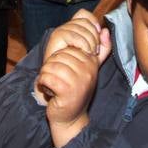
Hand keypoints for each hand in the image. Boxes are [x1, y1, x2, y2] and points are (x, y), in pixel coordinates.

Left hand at [35, 12, 110, 147]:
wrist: (70, 118)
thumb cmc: (75, 91)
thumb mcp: (86, 69)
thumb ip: (97, 50)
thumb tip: (103, 30)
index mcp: (91, 62)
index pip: (67, 47)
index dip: (60, 58)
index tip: (65, 72)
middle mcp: (88, 70)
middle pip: (58, 55)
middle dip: (52, 67)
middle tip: (59, 80)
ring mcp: (79, 81)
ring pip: (51, 65)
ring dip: (47, 76)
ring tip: (54, 85)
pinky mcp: (68, 91)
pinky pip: (47, 77)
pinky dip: (43, 83)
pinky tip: (50, 91)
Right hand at [43, 9, 103, 61]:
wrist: (61, 78)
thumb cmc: (76, 67)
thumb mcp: (95, 57)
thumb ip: (104, 45)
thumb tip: (105, 31)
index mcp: (75, 28)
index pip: (84, 13)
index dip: (93, 21)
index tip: (98, 34)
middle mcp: (67, 26)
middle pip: (85, 21)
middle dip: (95, 36)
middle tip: (95, 49)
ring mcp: (61, 30)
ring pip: (81, 28)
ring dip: (90, 42)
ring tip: (90, 53)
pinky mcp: (57, 36)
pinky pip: (74, 35)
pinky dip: (83, 44)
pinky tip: (84, 52)